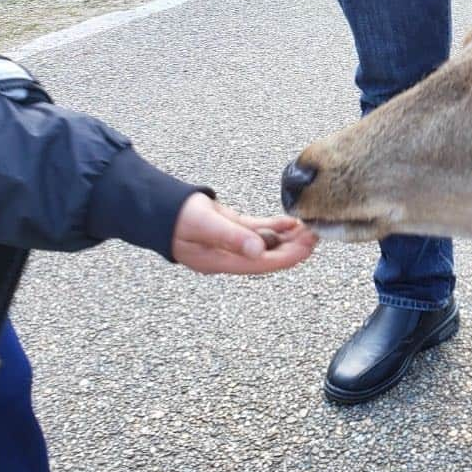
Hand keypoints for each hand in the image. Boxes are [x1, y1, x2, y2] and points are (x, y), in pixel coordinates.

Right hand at [171, 192, 317, 273]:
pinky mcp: (230, 229)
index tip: (307, 248)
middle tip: (315, 235)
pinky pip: (257, 231)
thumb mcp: (203, 224)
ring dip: (287, 238)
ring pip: (265, 244)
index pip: (261, 264)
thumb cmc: (175, 217)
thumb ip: (231, 236)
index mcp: (220, 261)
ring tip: (309, 229)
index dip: (287, 258)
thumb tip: (259, 250)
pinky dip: (274, 227)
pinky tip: (291, 223)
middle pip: (267, 257)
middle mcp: (228, 256)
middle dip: (293, 248)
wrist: (156, 207)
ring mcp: (230, 244)